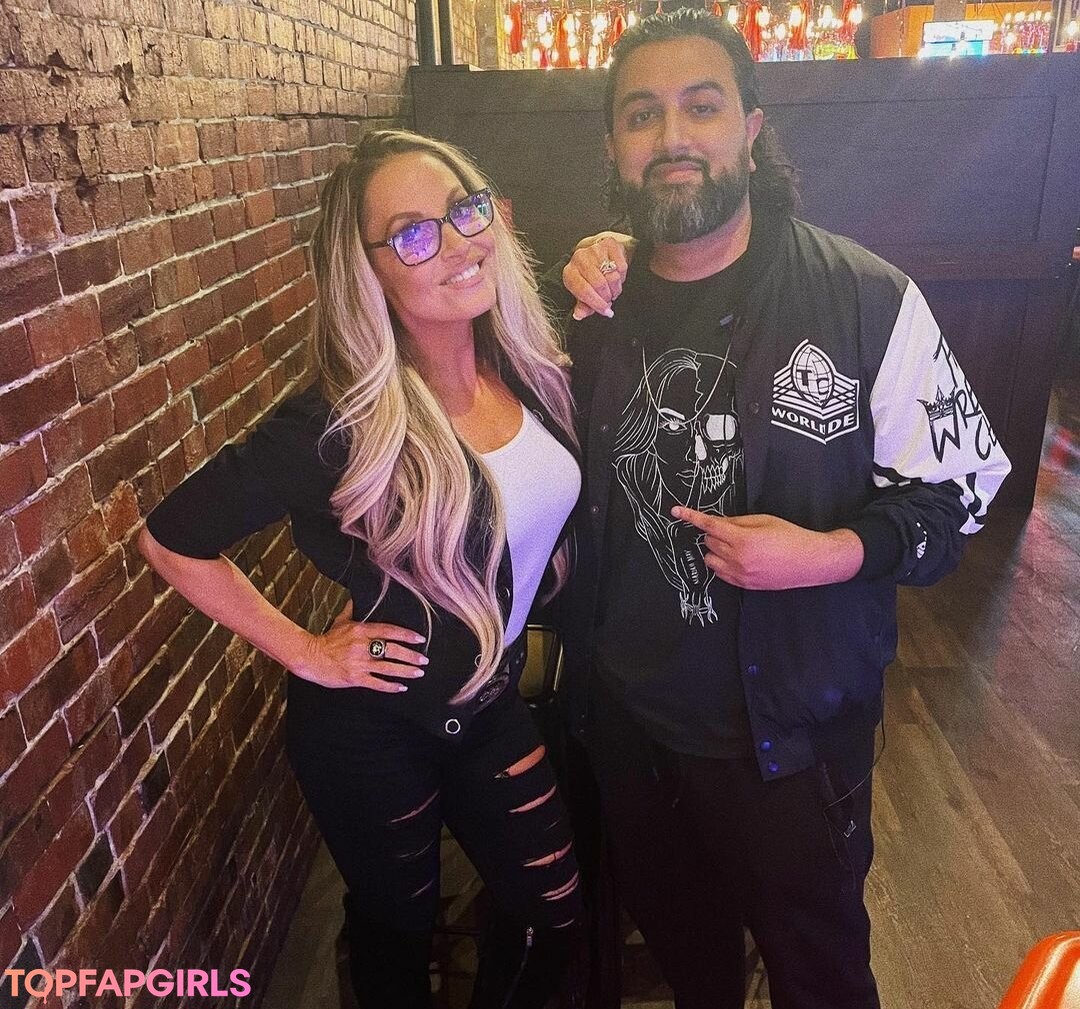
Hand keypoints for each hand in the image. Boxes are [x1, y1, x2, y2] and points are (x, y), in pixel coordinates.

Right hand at [296, 601, 428, 691]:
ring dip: (405, 671)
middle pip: (392, 650)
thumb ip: (352, 610)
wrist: (310, 657)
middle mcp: (362, 646)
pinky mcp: (354, 678)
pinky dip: (390, 686)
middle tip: (424, 659)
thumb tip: (357, 596)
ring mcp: (359, 663)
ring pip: (388, 668)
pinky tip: (401, 687)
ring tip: (418, 673)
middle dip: (411, 655)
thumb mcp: (340, 621)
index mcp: (361, 630)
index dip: (406, 635)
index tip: (420, 639)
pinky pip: (376, 683)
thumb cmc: (326, 639)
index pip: (389, 631)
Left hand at [562, 232, 635, 320]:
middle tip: (609, 300)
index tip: (606, 311)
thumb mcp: (582, 293)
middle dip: (607, 297)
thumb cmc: (588, 277)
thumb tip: (579, 315)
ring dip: (615, 288)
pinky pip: (622, 267)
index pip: (584, 290)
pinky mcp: (609, 244)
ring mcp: (594, 249)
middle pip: (599, 284)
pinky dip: (622, 277)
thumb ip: (582, 306)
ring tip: (612, 290)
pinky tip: (617, 277)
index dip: (597, 303)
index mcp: (570, 273)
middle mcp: (580, 258)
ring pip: (612, 276)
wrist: (596, 254)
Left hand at [670, 508, 863, 589]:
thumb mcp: (764, 520)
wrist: (810, 561)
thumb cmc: (790, 536)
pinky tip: (738, 559)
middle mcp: (738, 558)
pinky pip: (720, 574)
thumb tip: (718, 522)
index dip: (691, 516)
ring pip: (710, 559)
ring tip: (736, 546)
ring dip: (716, 550)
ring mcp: (740, 574)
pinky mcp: (744, 585)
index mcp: (743, 539)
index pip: (710, 526)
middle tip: (733, 530)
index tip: (677, 512)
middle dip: (714, 533)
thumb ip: (738, 521)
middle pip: (709, 542)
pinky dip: (722, 564)